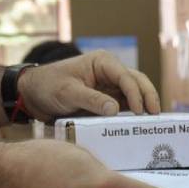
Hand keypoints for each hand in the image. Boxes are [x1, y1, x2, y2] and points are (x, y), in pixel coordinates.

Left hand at [17, 50, 160, 121]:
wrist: (33, 94)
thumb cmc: (48, 86)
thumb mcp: (68, 93)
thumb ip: (91, 100)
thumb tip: (115, 109)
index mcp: (102, 62)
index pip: (126, 77)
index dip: (136, 94)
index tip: (139, 112)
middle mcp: (110, 72)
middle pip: (137, 82)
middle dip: (148, 97)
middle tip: (156, 116)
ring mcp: (109, 86)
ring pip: (134, 93)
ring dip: (144, 105)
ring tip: (152, 123)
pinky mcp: (106, 99)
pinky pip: (124, 105)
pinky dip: (133, 114)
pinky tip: (139, 125)